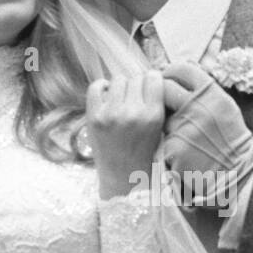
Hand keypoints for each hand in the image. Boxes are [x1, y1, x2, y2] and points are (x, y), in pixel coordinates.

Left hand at [84, 72, 165, 197]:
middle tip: (133, 99)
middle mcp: (132, 112)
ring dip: (120, 87)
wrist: (122, 177)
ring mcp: (111, 114)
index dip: (151, 81)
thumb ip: (154, 103)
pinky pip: (96, 86)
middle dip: (135, 86)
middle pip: (135, 78)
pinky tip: (106, 97)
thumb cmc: (143, 153)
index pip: (153, 78)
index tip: (148, 89)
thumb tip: (147, 75)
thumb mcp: (158, 129)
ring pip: (118, 79)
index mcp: (153, 116)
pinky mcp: (94, 117)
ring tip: (120, 101)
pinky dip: (102, 87)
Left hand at [160, 62, 252, 206]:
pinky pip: (165, 141)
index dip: (171, 72)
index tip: (167, 77)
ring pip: (163, 119)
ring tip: (188, 138)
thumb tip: (183, 71)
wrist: (237, 171)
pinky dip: (171, 146)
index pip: (183, 70)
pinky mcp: (174, 148)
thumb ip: (206, 90)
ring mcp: (184, 128)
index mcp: (212, 94)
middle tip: (163, 103)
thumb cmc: (230, 139)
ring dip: (169, 126)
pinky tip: (186, 153)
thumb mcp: (225, 106)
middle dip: (161, 94)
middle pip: (165, 89)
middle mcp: (198, 107)